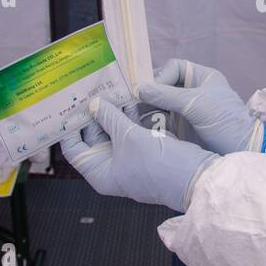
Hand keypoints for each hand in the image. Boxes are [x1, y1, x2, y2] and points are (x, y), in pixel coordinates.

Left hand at [60, 98, 217, 212]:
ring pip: (114, 132)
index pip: (74, 148)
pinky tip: (130, 99)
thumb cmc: (158, 165)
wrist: (195, 177)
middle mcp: (111, 167)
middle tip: (91, 89)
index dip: (70, 127)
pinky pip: (130, 132)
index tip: (69, 106)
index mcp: (99, 172)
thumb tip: (95, 104)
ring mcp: (128, 160)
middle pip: (94, 137)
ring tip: (110, 88)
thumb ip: (110, 117)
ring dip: (113, 112)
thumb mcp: (129, 137)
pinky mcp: (145, 152)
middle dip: (94, 114)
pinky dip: (129, 117)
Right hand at [137, 59, 264, 155]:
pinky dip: (152, 121)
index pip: (175, 68)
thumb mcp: (196, 104)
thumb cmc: (225, 121)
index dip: (162, 76)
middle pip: (164, 84)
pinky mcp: (182, 127)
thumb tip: (140, 88)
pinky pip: (162, 119)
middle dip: (150, 92)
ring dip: (148, 107)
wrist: (240, 150)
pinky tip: (144, 125)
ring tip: (136, 115)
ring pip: (160, 103)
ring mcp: (187, 109)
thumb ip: (167, 95)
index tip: (153, 91)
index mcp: (202, 78)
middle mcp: (193, 90)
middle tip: (135, 102)